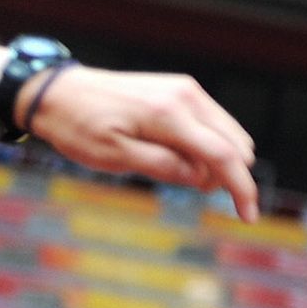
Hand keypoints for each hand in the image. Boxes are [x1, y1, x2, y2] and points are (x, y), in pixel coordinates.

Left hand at [22, 66, 259, 221]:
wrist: (58, 91)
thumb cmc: (78, 126)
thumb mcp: (113, 157)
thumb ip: (161, 167)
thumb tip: (200, 178)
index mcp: (169, 114)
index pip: (223, 155)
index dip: (241, 188)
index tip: (249, 217)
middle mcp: (185, 96)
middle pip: (235, 144)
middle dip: (225, 175)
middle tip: (187, 187)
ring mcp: (184, 89)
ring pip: (227, 133)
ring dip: (217, 160)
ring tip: (174, 170)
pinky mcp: (179, 90)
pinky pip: (211, 122)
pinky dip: (206, 144)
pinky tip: (178, 155)